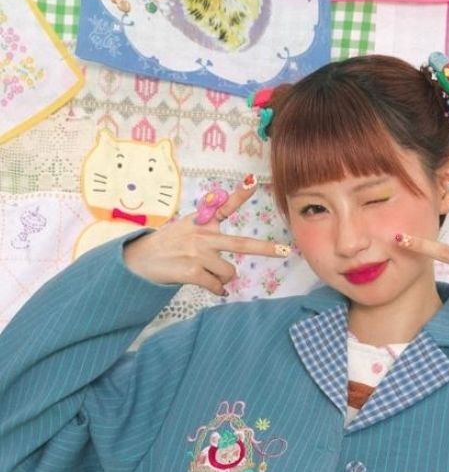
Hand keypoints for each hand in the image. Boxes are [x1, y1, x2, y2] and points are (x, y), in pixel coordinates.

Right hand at [123, 177, 290, 295]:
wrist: (141, 260)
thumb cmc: (169, 245)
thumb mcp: (186, 228)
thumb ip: (208, 232)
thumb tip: (227, 247)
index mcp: (202, 222)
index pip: (223, 206)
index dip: (240, 194)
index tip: (253, 182)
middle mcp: (203, 236)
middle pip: (241, 244)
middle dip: (265, 248)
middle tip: (284, 251)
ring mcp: (198, 254)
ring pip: (229, 273)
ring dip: (222, 278)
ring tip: (207, 273)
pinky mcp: (192, 271)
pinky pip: (217, 286)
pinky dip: (217, 290)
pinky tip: (209, 286)